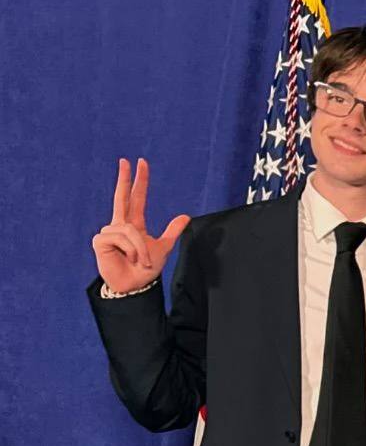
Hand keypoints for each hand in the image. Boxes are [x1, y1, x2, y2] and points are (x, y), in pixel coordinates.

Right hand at [92, 158, 190, 293]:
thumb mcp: (163, 248)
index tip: (140, 164)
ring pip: (130, 230)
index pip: (136, 198)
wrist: (134, 285)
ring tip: (141, 260)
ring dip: (140, 247)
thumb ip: (172, 231)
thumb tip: (185, 216)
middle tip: (126, 160)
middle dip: (124, 178)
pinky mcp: (101, 240)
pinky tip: (128, 258)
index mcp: (134, 224)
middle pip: (121, 196)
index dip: (139, 181)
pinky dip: (131, 249)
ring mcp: (109, 232)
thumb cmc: (145, 269)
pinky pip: (121, 238)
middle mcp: (120, 225)